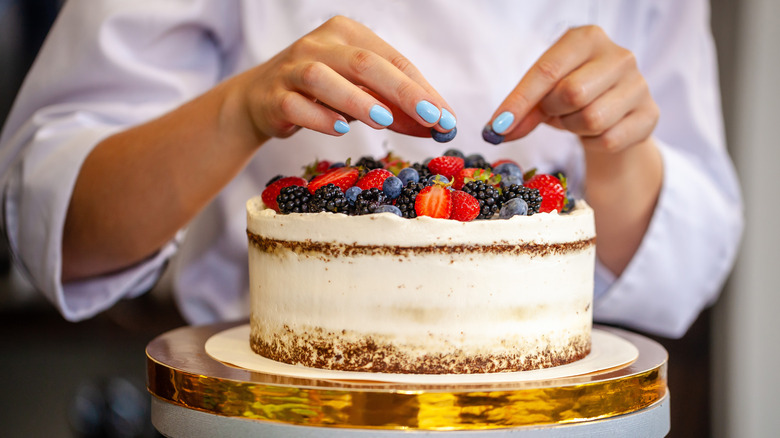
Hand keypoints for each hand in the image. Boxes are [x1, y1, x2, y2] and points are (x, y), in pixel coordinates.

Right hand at [226, 15, 455, 143]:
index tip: (446, 118)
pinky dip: (318, 116)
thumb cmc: (321, 94)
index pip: (392, 59)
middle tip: (430, 118)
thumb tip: (438, 126)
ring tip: (384, 119)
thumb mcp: (359, 93)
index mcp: (347, 34)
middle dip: (402, 92)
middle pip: (364, 63)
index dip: (421, 89)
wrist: (260, 99)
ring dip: (356, 99)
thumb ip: (394, 106)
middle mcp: (319, 45)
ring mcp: (293, 69)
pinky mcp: (273, 96)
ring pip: (324, 78)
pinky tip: (339, 129)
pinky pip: (295, 105)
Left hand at [485, 25, 658, 151]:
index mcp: (587, 39)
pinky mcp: (650, 115)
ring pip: (592, 119)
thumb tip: (496, 132)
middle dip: (554, 111)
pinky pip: (609, 139)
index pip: (546, 71)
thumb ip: (522, 109)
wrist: (615, 114)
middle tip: (554, 112)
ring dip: (573, 127)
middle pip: (572, 94)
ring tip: (575, 119)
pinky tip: (596, 131)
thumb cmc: (573, 96)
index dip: (519, 102)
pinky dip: (593, 142)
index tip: (496, 127)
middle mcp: (619, 55)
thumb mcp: (544, 94)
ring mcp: (639, 84)